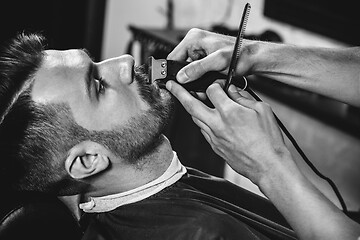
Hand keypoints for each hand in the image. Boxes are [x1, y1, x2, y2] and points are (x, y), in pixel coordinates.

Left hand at [166, 80, 291, 184]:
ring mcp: (213, 137)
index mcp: (229, 112)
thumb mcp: (262, 110)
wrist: (267, 165)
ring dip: (189, 108)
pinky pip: (202, 130)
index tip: (219, 85)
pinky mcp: (214, 147)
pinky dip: (201, 122)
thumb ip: (243, 98)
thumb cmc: (268, 140)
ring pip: (194, 118)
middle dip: (178, 92)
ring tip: (187, 100)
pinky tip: (206, 118)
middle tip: (171, 85)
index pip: (212, 90)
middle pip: (191, 105)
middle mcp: (217, 124)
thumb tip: (232, 91)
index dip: (215, 85)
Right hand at [168, 28, 235, 83]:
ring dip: (196, 80)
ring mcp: (200, 52)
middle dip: (187, 78)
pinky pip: (196, 72)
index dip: (174, 72)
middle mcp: (195, 43)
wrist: (252, 58)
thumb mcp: (217, 62)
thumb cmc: (240, 55)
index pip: (173, 57)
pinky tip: (211, 80)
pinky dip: (202, 79)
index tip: (177, 84)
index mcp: (194, 39)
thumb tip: (181, 77)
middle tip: (197, 86)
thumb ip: (197, 69)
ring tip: (208, 81)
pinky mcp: (205, 59)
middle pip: (180, 65)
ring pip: (188, 71)